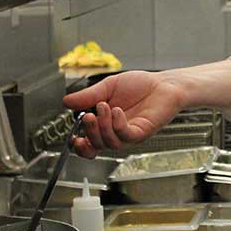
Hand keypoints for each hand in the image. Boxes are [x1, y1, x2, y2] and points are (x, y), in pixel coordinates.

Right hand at [63, 71, 184, 156]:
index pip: (90, 144)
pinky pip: (126, 135)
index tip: (72, 138)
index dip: (79, 147)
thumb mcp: (108, 87)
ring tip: (103, 106)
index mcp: (106, 125)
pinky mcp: (143, 131)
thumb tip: (66, 102)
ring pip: (111, 143)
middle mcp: (117, 133)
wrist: (164, 84)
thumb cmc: (140, 86)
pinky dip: (118, 124)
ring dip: (103, 126)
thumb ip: (88, 96)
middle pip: (98, 146)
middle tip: (87, 116)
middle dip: (90, 132)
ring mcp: (130, 134)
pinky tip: (117, 111)